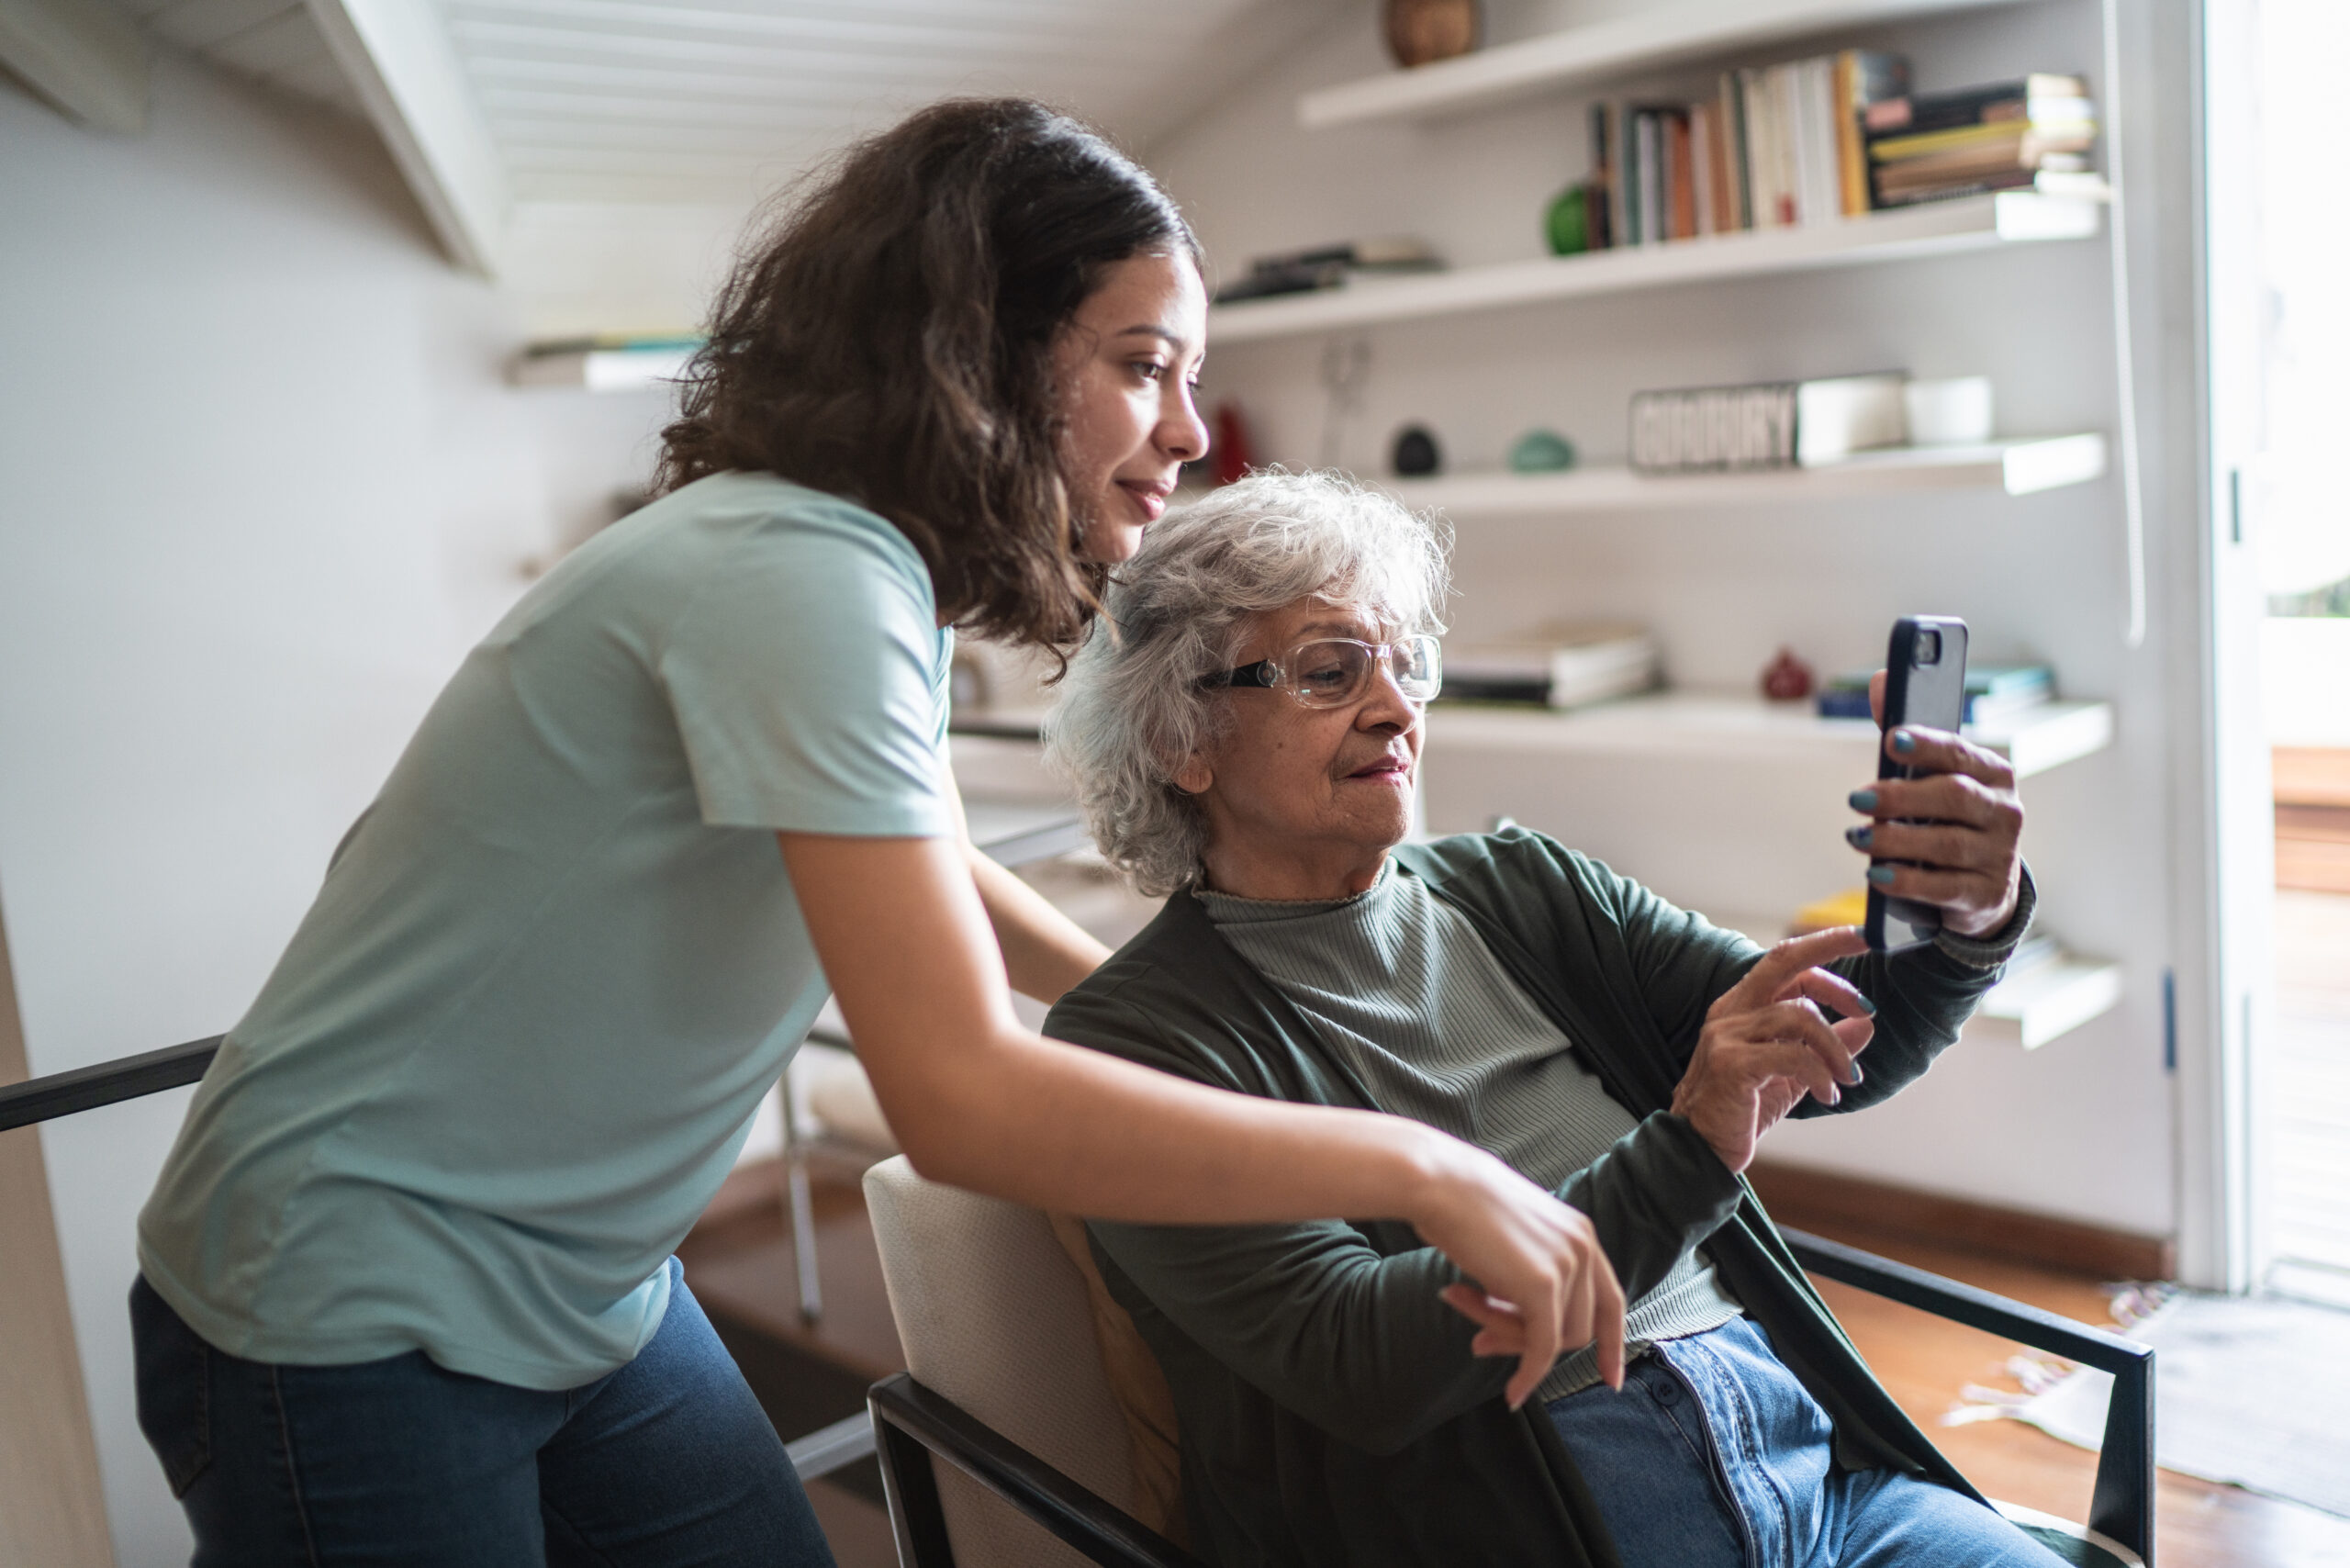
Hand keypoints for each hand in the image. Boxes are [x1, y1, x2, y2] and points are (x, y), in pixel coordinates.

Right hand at [1410, 1140, 1626, 1405]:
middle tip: (1480, 1342)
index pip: (1610, 1300)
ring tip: (1463, 1307)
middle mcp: (1584, 1247)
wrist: (1437, 1183)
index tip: (1611, 1378)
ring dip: (1507, 1338)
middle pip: (1577, 1327)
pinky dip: (1528, 1376)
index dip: (1612, 1343)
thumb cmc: (1459, 1203)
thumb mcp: (1508, 1241)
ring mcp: (1568, 1266)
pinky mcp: (1543, 1287)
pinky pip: (1542, 1349)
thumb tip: (1512, 1333)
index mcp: (1580, 1233)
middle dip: (1528, 1342)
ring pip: (1555, 1339)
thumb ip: (1524, 1279)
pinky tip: (1512, 1393)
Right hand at [1670, 928, 1876, 1172]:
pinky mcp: (1732, 1064)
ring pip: (1801, 1017)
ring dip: (1836, 1049)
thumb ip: (1826, 1047)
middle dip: (1829, 949)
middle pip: (1782, 961)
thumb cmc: (1741, 1109)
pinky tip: (1828, 1096)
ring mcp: (1727, 1036)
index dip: (1826, 954)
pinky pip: (1794, 1056)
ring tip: (1849, 1078)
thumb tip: (1866, 1024)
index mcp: (1740, 1006)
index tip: (1864, 953)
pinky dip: (1822, 1075)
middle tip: (1868, 979)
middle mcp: (1730, 1012)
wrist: (1699, 1148)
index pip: (1785, 963)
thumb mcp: (1793, 1074)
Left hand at [1852, 670, 2025, 937]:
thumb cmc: (1948, 820)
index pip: (1960, 753)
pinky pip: (1944, 887)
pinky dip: (1907, 880)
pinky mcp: (1986, 894)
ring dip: (1895, 839)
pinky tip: (1877, 874)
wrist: (1980, 888)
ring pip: (1946, 843)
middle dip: (1901, 795)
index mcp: (1994, 774)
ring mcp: (1999, 855)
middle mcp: (2005, 812)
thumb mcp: (1932, 780)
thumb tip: (1881, 681)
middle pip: (1953, 796)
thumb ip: (1906, 736)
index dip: (1925, 744)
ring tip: (1858, 837)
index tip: (1889, 739)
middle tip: (1856, 798)